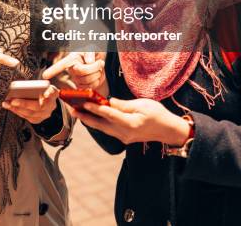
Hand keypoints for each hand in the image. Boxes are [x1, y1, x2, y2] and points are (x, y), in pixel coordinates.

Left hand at [2, 84, 58, 123]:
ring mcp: (45, 114)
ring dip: (17, 109)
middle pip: (38, 106)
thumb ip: (41, 85)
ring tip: (7, 103)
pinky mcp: (38, 119)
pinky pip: (27, 117)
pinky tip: (10, 107)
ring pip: (30, 114)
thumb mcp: (43, 84)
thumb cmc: (42, 89)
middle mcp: (51, 106)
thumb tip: (33, 89)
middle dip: (24, 104)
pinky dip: (17, 112)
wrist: (45, 99)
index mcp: (54, 94)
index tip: (43, 95)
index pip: (52, 93)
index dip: (48, 94)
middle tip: (13, 101)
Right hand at [42, 52, 106, 91]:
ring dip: (98, 73)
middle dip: (95, 67)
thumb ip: (90, 53)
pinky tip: (98, 74)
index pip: (62, 65)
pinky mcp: (83, 87)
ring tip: (98, 67)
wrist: (101, 60)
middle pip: (82, 72)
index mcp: (72, 59)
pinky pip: (92, 86)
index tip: (44, 76)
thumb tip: (89, 62)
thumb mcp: (92, 48)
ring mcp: (77, 79)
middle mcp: (72, 70)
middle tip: (99, 62)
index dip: (53, 70)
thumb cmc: (94, 51)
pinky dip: (99, 80)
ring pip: (88, 80)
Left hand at [71, 97, 190, 145]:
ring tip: (78, 112)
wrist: (168, 130)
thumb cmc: (157, 114)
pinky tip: (91, 117)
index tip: (84, 103)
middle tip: (72, 109)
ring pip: (102, 128)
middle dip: (86, 117)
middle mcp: (125, 133)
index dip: (96, 108)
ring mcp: (124, 137)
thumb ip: (124, 105)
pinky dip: (98, 123)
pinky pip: (108, 130)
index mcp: (131, 123)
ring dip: (90, 120)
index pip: (109, 115)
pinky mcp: (124, 137)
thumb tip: (109, 102)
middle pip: (101, 125)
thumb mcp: (142, 104)